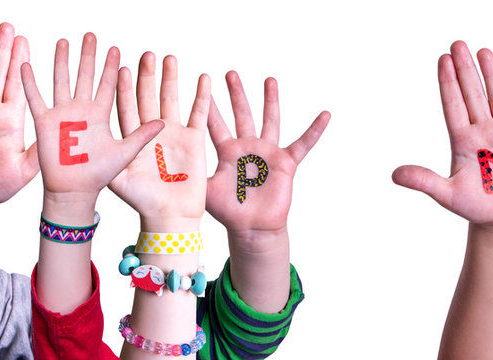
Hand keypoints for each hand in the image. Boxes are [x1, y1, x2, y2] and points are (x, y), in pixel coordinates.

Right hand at [20, 33, 162, 202]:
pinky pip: (35, 98)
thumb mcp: (126, 152)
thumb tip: (165, 122)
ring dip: (62, 61)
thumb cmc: (100, 175)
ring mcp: (62, 115)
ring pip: (61, 81)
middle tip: (91, 35)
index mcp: (100, 115)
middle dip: (88, 56)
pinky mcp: (44, 123)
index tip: (115, 49)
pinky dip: (30, 82)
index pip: (107, 85)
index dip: (110, 67)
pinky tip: (26, 64)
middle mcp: (81, 111)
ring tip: (64, 41)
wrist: (75, 191)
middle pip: (85, 76)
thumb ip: (143, 136)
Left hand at [108, 53, 209, 226]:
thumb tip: (92, 138)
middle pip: (148, 97)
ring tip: (168, 58)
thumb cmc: (143, 201)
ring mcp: (174, 133)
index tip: (120, 66)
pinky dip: (202, 96)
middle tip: (146, 54)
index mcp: (131, 138)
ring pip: (171, 99)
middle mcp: (152, 132)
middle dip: (147, 75)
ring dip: (170, 79)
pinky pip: (199, 113)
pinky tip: (202, 78)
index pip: (125, 106)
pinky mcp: (194, 140)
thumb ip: (110, 157)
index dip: (123, 87)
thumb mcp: (120, 179)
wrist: (170, 216)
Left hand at [205, 71, 329, 231]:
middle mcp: (247, 147)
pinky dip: (315, 130)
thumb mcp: (205, 191)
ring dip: (270, 100)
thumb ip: (192, 175)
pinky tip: (325, 115)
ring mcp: (267, 153)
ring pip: (270, 121)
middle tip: (229, 73)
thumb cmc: (229, 212)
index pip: (215, 124)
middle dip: (236, 94)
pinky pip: (303, 144)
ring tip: (269, 79)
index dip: (209, 106)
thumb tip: (167, 165)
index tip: (202, 84)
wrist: (252, 228)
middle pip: (242, 115)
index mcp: (228, 152)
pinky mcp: (286, 163)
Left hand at [392, 41, 492, 225]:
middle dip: (466, 69)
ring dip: (491, 75)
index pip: (453, 105)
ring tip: (483, 51)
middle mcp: (482, 132)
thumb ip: (424, 181)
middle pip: (473, 94)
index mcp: (462, 141)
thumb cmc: (473, 207)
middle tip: (458, 44)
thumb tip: (395, 175)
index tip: (442, 59)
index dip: (448, 83)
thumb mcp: (446, 195)